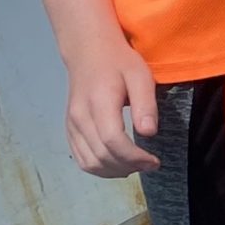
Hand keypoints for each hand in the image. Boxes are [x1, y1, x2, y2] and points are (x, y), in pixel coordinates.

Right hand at [65, 45, 160, 176]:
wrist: (89, 52)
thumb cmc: (119, 62)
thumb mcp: (141, 76)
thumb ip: (145, 104)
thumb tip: (149, 133)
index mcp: (99, 103)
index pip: (113, 141)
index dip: (134, 157)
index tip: (154, 161)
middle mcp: (80, 118)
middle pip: (101, 155)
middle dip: (128, 166)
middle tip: (151, 164)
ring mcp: (71, 125)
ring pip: (88, 162)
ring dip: (113, 171)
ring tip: (136, 166)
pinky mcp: (69, 129)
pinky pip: (80, 157)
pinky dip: (99, 167)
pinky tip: (118, 164)